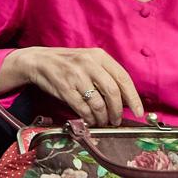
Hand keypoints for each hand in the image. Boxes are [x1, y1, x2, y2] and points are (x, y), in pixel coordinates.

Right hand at [0, 46, 143, 125]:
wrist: (39, 61)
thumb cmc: (68, 64)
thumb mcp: (89, 61)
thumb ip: (106, 75)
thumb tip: (125, 99)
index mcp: (99, 56)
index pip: (123, 78)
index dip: (133, 97)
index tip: (138, 112)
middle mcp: (88, 64)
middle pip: (112, 92)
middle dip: (117, 111)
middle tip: (116, 120)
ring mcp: (76, 76)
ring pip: (98, 103)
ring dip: (103, 117)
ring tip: (102, 121)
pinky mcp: (64, 88)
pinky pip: (82, 108)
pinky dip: (89, 118)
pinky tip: (90, 120)